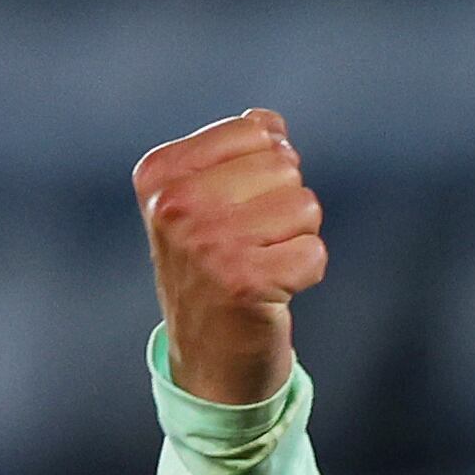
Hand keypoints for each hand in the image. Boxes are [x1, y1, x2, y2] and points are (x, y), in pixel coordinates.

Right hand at [134, 108, 328, 405]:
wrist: (209, 352)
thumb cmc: (216, 265)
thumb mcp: (207, 198)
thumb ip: (238, 150)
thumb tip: (269, 121)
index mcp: (159, 173)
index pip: (257, 131)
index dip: (269, 169)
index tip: (240, 206)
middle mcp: (175, 204)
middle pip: (286, 166)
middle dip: (285, 204)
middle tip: (253, 242)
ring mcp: (207, 243)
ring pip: (305, 206)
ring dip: (297, 238)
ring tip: (262, 263)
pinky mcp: (245, 281)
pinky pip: (315, 252)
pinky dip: (306, 271)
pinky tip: (273, 289)